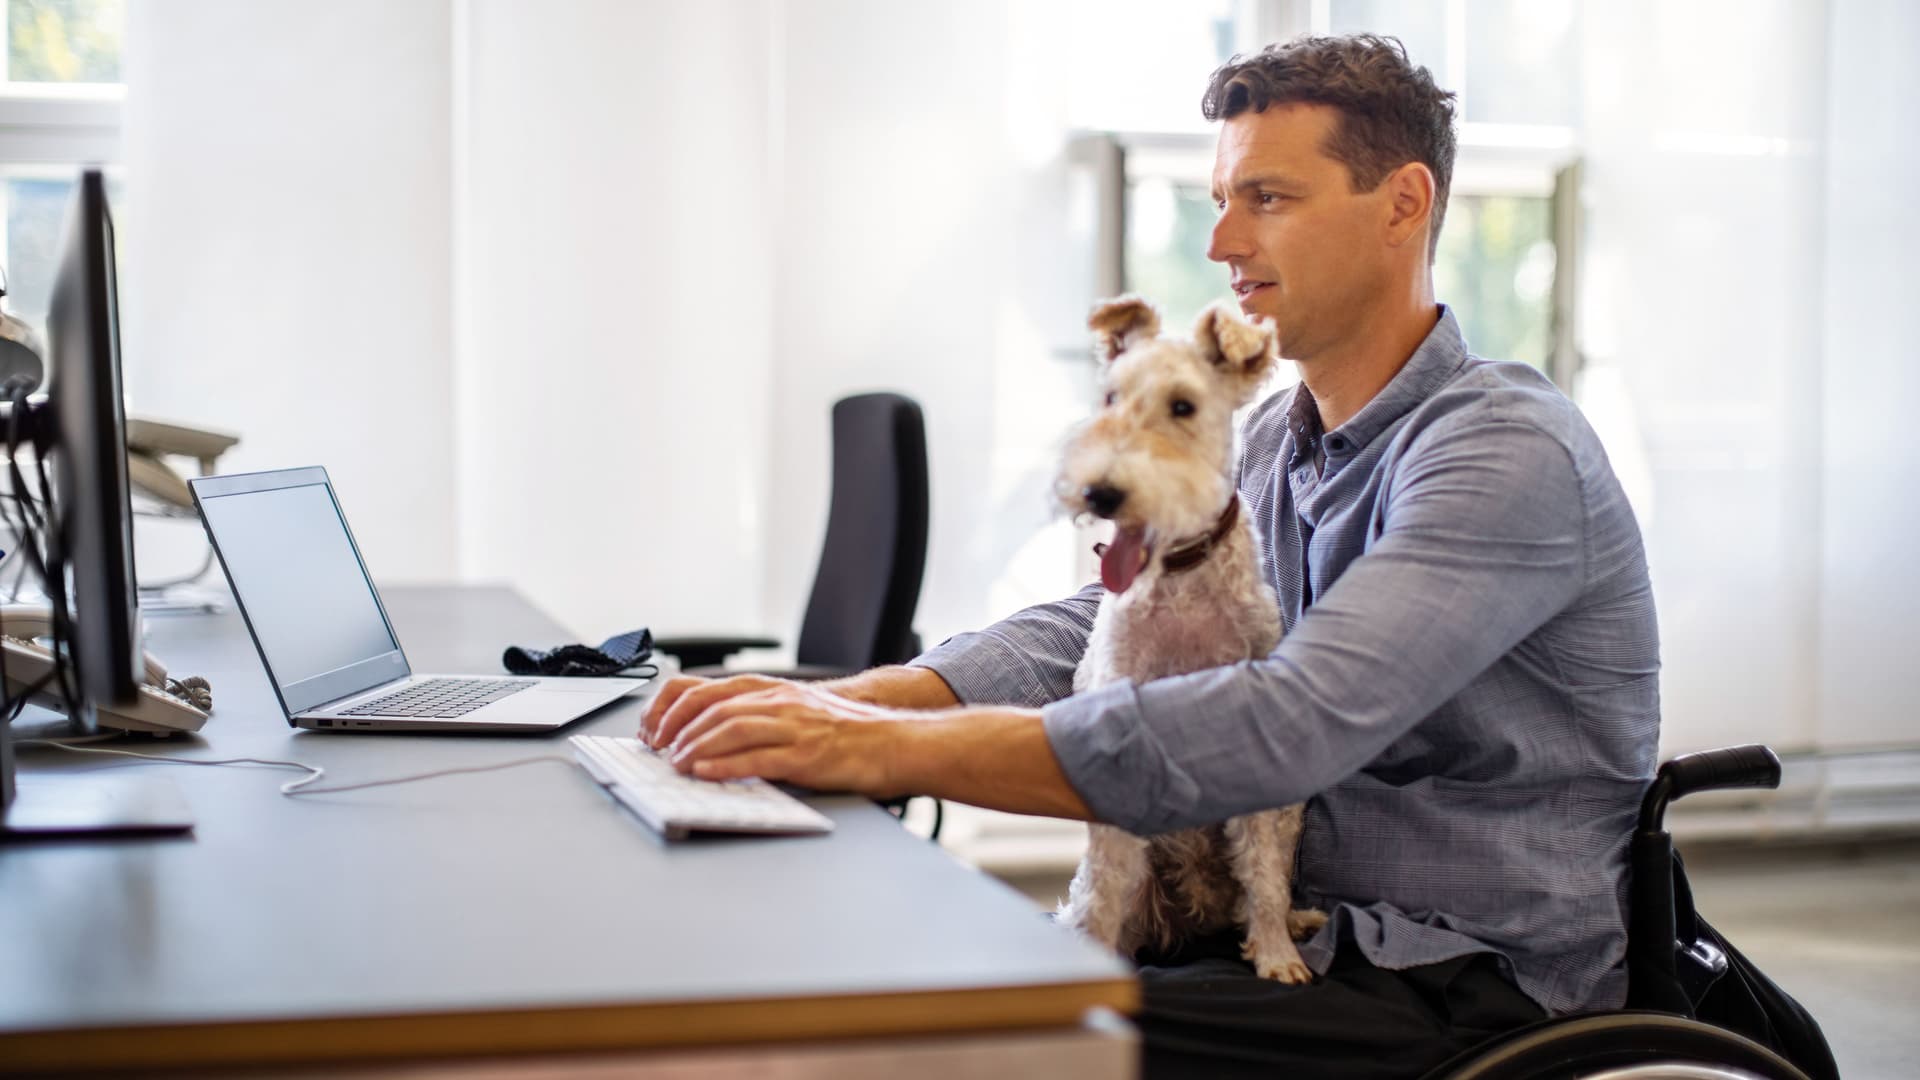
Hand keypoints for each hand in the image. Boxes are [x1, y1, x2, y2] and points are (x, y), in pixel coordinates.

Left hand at [660, 683, 903, 796]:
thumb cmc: (849, 734)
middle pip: (713, 707)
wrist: (894, 742)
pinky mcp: (806, 754)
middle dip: (677, 729)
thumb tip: (715, 740)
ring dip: (695, 747)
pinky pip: (757, 758)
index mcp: (773, 691)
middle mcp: (779, 702)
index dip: (674, 709)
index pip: (709, 690)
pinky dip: (725, 766)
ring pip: (730, 728)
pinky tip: (706, 774)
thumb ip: (761, 720)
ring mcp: (793, 726)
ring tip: (675, 763)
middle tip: (658, 750)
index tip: (655, 729)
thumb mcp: (798, 713)